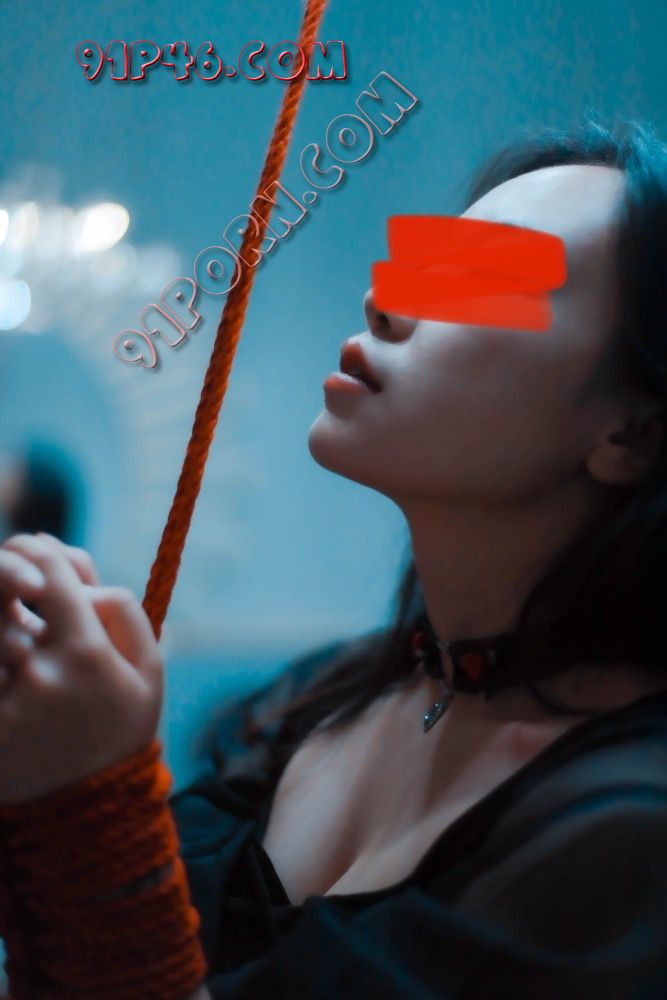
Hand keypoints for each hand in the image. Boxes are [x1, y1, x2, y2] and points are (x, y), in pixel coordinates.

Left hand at [0, 532, 163, 803]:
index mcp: (84, 651)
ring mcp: (3, 698)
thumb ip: (124, 614)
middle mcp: (37, 669)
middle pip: (2, 587)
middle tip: (17, 575)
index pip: (49, 571)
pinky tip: (7, 651)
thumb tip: (83, 584)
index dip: (41, 548)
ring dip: (1, 613)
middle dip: (8, 568)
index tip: (41, 549)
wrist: (88, 812)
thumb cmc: (122, 731)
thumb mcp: (149, 672)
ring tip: (17, 623)